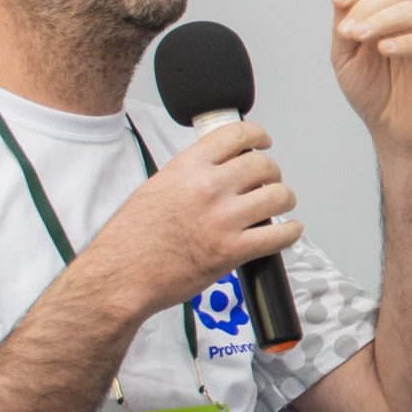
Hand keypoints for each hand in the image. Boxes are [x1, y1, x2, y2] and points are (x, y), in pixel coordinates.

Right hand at [78, 122, 300, 318]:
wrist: (121, 276)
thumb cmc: (131, 238)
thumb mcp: (156, 187)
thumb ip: (189, 174)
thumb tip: (217, 168)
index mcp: (188, 168)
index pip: (237, 135)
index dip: (258, 136)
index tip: (263, 141)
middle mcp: (208, 188)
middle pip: (263, 165)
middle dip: (272, 172)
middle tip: (270, 179)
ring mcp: (223, 220)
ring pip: (278, 196)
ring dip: (284, 198)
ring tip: (280, 203)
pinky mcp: (233, 251)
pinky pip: (278, 235)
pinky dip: (290, 232)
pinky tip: (289, 231)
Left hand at [330, 0, 411, 153]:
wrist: (393, 128)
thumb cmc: (372, 92)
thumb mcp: (345, 59)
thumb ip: (343, 29)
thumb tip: (340, 0)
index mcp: (385, 13)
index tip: (336, 0)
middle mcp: (409, 18)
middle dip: (365, 7)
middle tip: (348, 33)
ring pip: (410, 10)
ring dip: (380, 20)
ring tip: (360, 38)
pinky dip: (405, 41)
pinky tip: (385, 50)